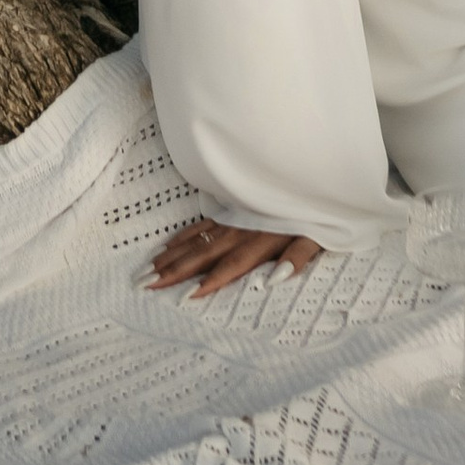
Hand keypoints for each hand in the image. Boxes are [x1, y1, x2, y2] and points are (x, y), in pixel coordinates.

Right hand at [148, 214, 323, 297]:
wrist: (313, 168)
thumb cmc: (317, 210)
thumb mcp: (320, 234)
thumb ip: (299, 257)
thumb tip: (277, 279)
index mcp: (262, 240)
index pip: (232, 265)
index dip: (210, 280)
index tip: (186, 296)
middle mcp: (241, 229)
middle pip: (203, 253)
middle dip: (173, 270)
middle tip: (144, 284)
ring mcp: (232, 218)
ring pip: (196, 239)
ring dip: (171, 256)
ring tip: (147, 271)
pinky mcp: (230, 209)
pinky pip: (200, 224)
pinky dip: (182, 237)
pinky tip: (166, 246)